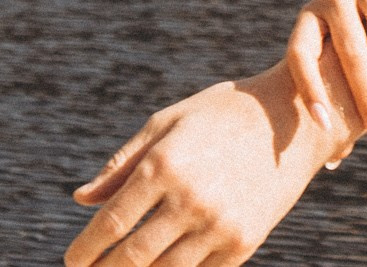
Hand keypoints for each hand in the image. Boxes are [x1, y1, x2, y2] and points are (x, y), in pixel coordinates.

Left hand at [66, 62, 344, 266]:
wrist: (294, 117)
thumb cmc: (222, 114)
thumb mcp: (168, 123)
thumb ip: (122, 164)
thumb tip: (80, 200)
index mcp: (164, 164)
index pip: (110, 224)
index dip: (85, 250)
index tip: (72, 260)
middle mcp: (189, 198)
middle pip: (131, 257)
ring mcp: (219, 224)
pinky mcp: (244, 242)